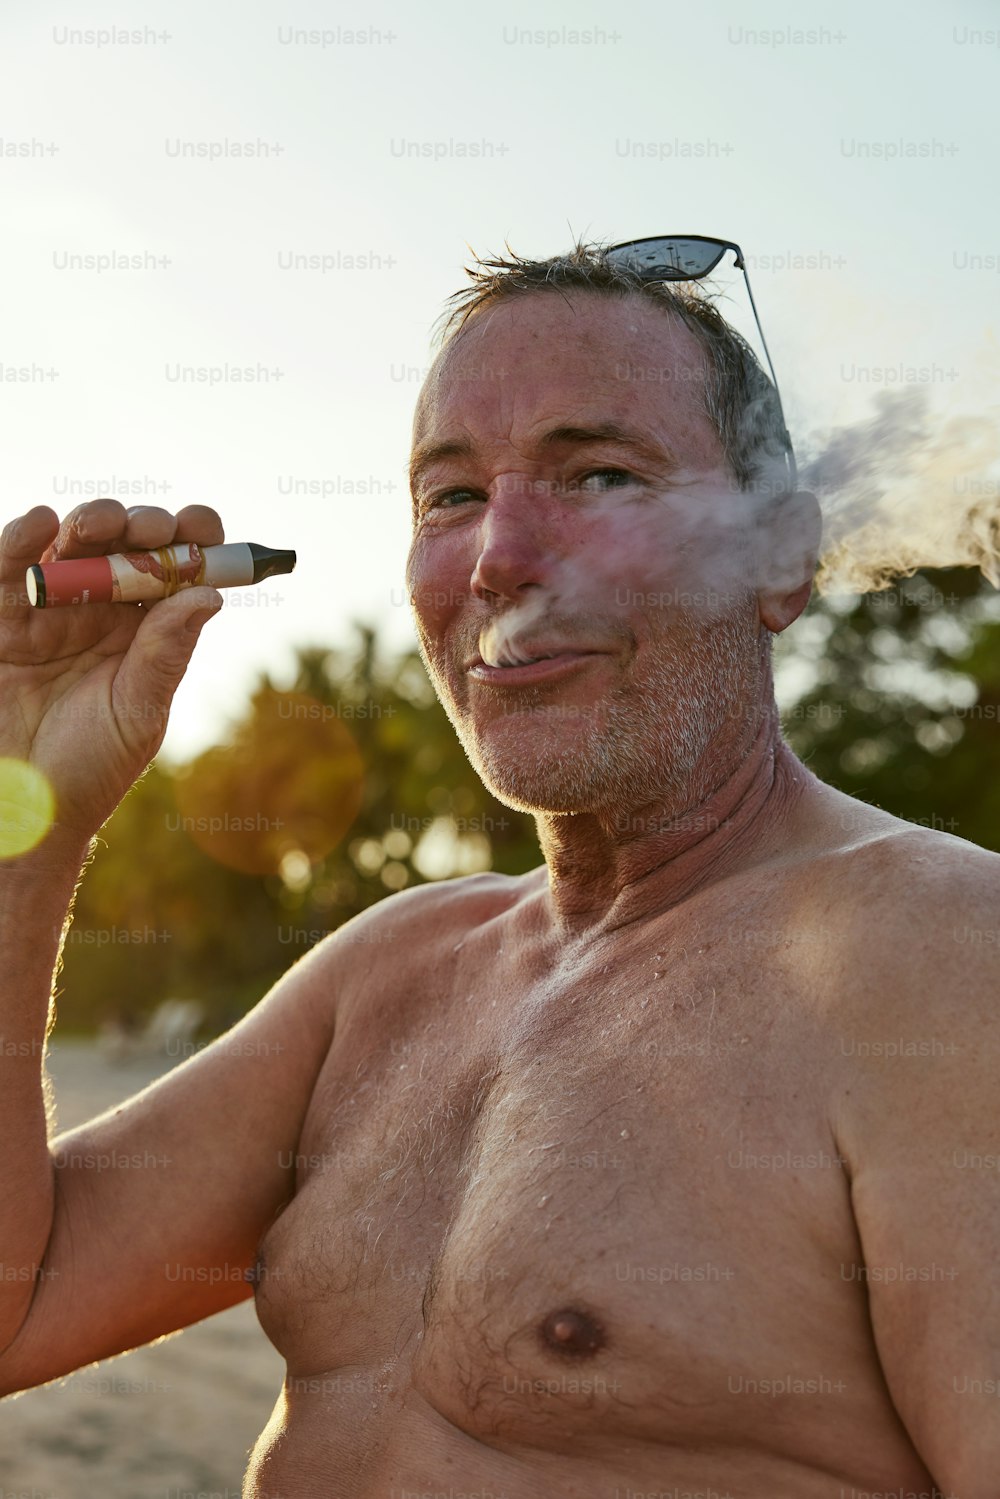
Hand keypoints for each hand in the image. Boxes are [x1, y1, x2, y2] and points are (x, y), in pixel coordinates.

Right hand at [0, 499, 224, 846]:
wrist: (24, 805)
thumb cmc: (89, 769)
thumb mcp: (136, 713)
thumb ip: (165, 655)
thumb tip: (209, 595)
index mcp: (147, 631)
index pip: (176, 572)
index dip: (192, 541)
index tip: (204, 528)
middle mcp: (103, 611)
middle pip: (127, 547)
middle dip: (143, 526)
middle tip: (151, 529)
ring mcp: (52, 609)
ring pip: (74, 546)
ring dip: (91, 521)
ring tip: (103, 521)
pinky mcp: (3, 616)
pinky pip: (12, 567)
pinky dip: (22, 539)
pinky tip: (41, 524)